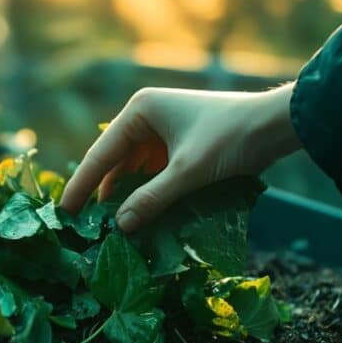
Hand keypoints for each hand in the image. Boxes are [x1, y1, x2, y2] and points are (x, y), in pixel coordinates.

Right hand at [59, 83, 301, 232]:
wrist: (277, 126)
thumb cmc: (231, 138)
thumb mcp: (188, 172)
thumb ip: (152, 200)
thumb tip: (120, 227)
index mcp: (140, 111)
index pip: (100, 154)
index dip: (81, 186)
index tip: (64, 215)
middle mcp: (147, 117)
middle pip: (115, 163)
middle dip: (104, 196)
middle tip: (87, 230)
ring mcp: (164, 132)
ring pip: (135, 172)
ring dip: (128, 199)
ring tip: (114, 231)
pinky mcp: (180, 148)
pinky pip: (154, 175)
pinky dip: (148, 196)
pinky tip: (142, 220)